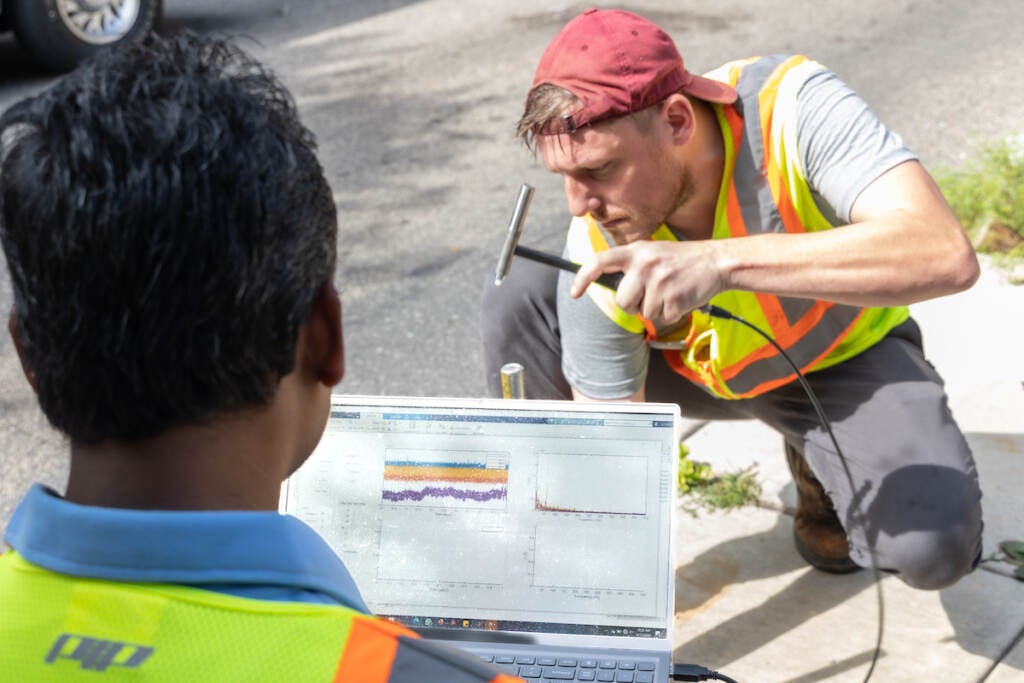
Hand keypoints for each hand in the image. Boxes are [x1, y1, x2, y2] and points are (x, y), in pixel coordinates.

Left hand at [570, 240, 722, 324]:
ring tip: (670, 291)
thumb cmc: (681, 260)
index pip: (600, 261)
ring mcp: (660, 282)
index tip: (575, 292)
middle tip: (650, 294)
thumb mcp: (652, 252)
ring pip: (643, 312)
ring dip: (656, 308)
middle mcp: (645, 265)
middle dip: (634, 304)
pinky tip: (680, 298)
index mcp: (636, 251)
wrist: (716, 261)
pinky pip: (662, 318)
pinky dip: (671, 313)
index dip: (583, 277)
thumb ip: (631, 265)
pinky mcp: (674, 299)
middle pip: (623, 301)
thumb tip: (610, 286)